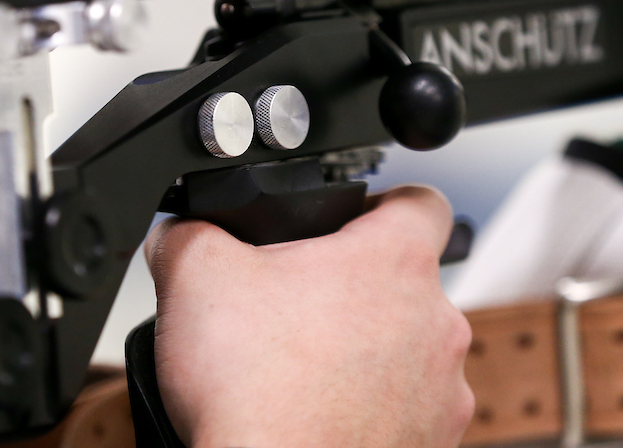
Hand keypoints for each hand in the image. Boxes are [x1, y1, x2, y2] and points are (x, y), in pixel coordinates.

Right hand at [144, 185, 474, 447]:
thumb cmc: (257, 396)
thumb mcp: (194, 274)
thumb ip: (190, 232)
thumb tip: (181, 232)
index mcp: (394, 262)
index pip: (422, 200)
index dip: (384, 201)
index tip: (356, 217)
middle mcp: (436, 323)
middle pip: (404, 281)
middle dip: (353, 287)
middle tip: (297, 305)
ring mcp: (441, 389)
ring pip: (408, 348)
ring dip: (366, 350)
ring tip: (304, 366)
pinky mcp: (431, 440)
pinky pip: (407, 407)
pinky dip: (370, 405)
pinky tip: (320, 410)